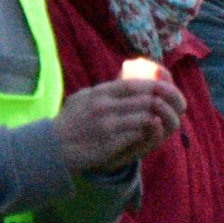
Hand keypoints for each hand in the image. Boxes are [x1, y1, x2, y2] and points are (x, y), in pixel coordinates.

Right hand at [55, 79, 187, 172]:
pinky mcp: (109, 143)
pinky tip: (147, 134)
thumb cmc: (71, 121)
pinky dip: (147, 134)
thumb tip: (129, 74)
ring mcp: (107, 125)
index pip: (135, 84)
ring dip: (156, 121)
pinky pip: (139, 135)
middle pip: (147, 101)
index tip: (167, 91)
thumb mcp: (84, 97)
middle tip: (171, 110)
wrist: (52, 147)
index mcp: (100, 93)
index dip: (156, 86)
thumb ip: (107, 88)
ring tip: (159, 122)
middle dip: (163, 105)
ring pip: (147, 118)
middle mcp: (104, 106)